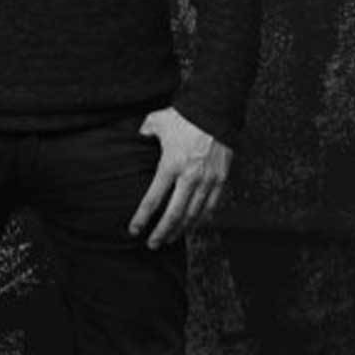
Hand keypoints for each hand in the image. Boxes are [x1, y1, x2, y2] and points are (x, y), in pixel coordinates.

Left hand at [129, 107, 230, 248]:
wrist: (215, 109)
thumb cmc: (184, 115)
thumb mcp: (157, 121)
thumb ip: (144, 132)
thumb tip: (138, 136)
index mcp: (170, 165)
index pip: (152, 200)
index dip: (142, 218)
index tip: (134, 230)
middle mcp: (189, 177)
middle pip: (173, 214)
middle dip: (161, 232)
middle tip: (152, 244)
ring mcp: (207, 180)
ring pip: (193, 214)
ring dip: (181, 229)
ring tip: (170, 238)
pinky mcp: (221, 178)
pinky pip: (211, 206)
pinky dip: (201, 219)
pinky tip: (194, 225)